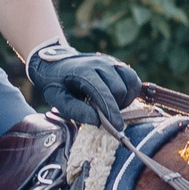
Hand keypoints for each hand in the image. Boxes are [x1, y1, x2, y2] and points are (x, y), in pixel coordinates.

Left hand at [27, 41, 142, 128]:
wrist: (56, 63)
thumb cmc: (56, 84)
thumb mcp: (57, 98)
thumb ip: (76, 110)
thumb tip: (99, 122)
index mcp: (83, 71)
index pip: (103, 92)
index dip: (111, 111)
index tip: (118, 127)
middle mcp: (100, 63)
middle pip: (120, 89)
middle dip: (116, 106)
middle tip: (103, 114)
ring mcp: (110, 61)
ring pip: (131, 82)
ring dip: (125, 99)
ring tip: (111, 106)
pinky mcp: (116, 64)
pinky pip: (133, 78)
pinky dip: (130, 91)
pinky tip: (118, 98)